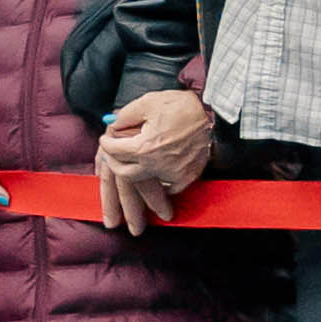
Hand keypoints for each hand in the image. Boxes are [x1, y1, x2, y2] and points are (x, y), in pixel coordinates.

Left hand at [92, 86, 217, 234]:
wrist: (214, 113)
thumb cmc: (181, 106)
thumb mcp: (148, 103)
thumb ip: (126, 116)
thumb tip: (112, 123)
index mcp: (143, 146)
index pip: (113, 151)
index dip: (106, 144)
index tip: (105, 141)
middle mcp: (155, 163)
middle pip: (124, 176)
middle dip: (113, 176)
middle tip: (108, 175)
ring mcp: (172, 172)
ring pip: (146, 187)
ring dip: (137, 196)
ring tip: (132, 218)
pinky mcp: (187, 176)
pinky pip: (169, 188)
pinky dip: (161, 190)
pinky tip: (157, 194)